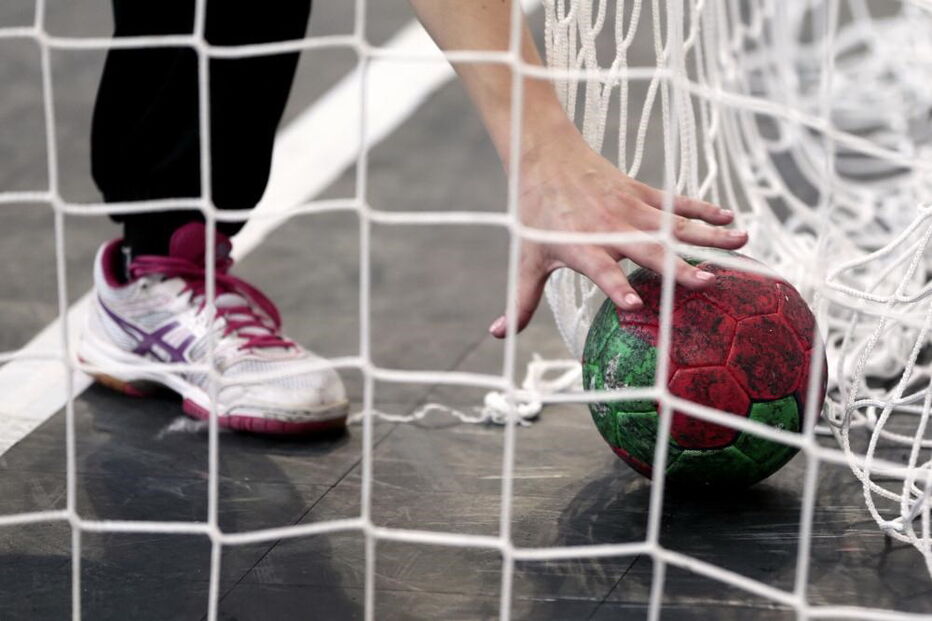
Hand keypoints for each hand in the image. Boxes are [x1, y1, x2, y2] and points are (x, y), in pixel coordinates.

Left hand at [488, 125, 747, 337]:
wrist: (543, 157)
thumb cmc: (535, 217)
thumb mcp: (526, 260)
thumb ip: (520, 301)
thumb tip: (497, 336)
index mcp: (581, 247)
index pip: (600, 271)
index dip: (615, 287)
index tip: (634, 306)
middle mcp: (610, 228)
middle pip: (648, 250)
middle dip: (678, 266)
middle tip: (708, 282)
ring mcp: (630, 208)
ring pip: (674, 224)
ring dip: (709, 234)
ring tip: (743, 241)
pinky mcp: (641, 192)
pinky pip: (677, 203)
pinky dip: (703, 210)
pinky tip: (730, 217)